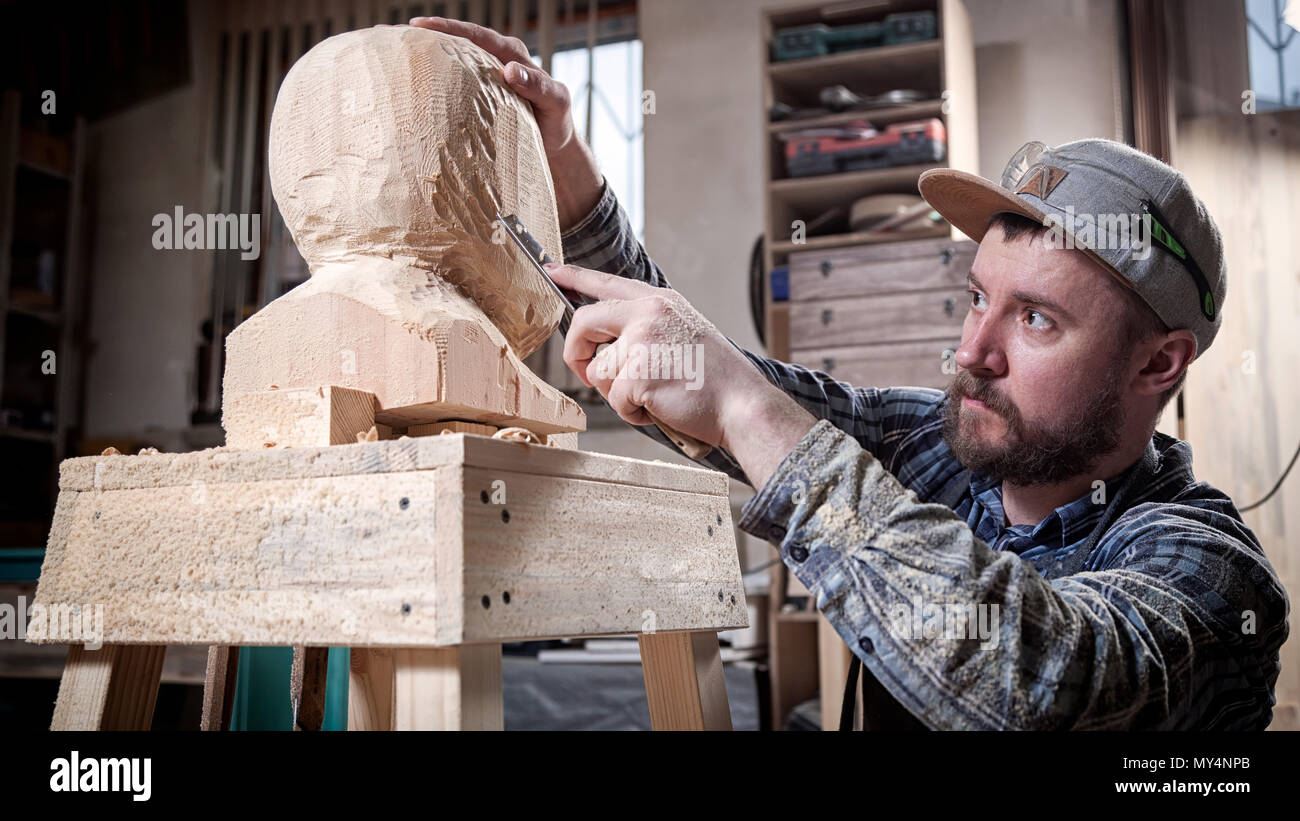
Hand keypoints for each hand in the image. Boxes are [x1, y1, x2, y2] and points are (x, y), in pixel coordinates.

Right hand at [408, 16, 602, 229]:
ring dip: (422, 55)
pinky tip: (407, 82)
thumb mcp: (556, 102)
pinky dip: (430, 78)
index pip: (477, 36)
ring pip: (450, 60)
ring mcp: (483, 77)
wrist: (554, 145)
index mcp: (513, 55)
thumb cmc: (556, 122)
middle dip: (424, 36)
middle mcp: (495, 60)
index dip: (449, 29)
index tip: (420, 26)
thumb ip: (538, 86)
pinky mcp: (476, 95)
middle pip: (456, 41)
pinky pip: (451, 82)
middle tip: (391, 35)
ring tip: (390, 50)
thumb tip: (510, 70)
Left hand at [549, 264, 816, 483]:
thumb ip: (648, 329)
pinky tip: (661, 408)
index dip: (575, 278)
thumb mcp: (684, 333)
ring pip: (600, 372)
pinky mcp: (638, 374)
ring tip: (655, 395)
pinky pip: (615, 400)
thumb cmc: (717, 379)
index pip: (607, 283)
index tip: (553, 272)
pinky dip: (633, 413)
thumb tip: (606, 347)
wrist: (743, 405)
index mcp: (660, 302)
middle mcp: (648, 315)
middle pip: (585, 322)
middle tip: (585, 370)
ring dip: (620, 393)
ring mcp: (642, 342)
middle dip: (577, 352)